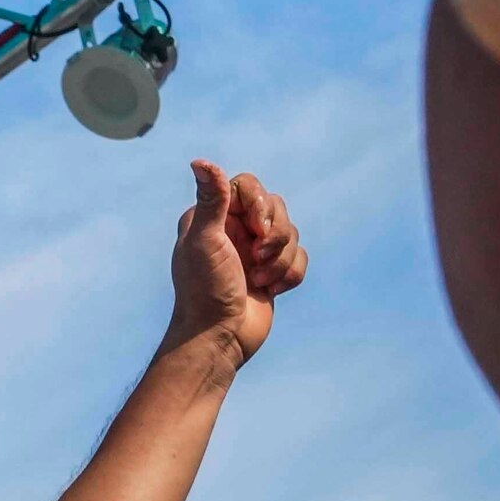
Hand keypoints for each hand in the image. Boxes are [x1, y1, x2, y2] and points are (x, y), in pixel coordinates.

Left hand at [169, 161, 306, 363]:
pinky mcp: (272, 271)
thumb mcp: (205, 241)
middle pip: (276, 207)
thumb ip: (211, 201)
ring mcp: (254, 251)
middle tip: (255, 260)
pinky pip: (300, 257)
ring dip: (280, 261)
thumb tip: (199, 161)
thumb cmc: (205, 290)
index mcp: (212, 218)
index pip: (249, 185)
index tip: (255, 229)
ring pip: (291, 233)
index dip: (260, 204)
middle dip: (274, 237)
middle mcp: (233, 230)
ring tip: (258, 282)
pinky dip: (290, 275)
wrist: (218, 339)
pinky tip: (270, 292)